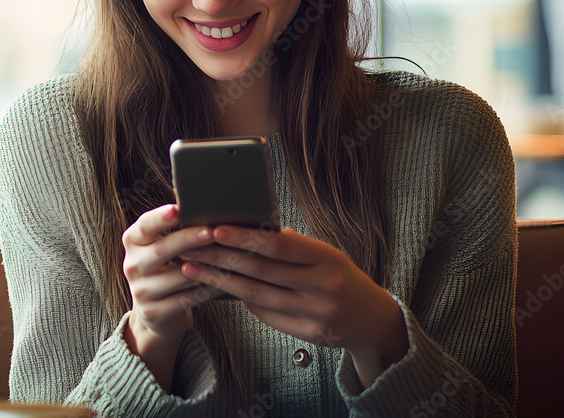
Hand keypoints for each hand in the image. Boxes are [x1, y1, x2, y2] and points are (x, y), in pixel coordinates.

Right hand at [121, 203, 223, 390]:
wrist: (156, 312)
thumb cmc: (167, 267)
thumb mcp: (162, 245)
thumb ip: (174, 226)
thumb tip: (198, 197)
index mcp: (133, 241)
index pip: (144, 225)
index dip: (160, 217)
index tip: (178, 208)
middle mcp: (131, 265)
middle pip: (162, 250)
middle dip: (189, 238)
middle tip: (213, 231)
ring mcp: (140, 291)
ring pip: (179, 276)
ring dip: (206, 267)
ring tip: (228, 257)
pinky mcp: (153, 312)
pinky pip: (187, 298)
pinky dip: (207, 289)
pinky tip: (224, 281)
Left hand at [178, 226, 408, 385]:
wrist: (372, 318)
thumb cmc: (340, 276)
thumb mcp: (325, 255)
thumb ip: (291, 246)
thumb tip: (247, 228)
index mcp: (327, 259)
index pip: (279, 246)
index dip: (245, 237)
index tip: (216, 229)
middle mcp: (322, 287)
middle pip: (261, 271)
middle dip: (221, 258)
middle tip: (191, 247)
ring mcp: (315, 314)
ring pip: (256, 296)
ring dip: (220, 281)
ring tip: (192, 267)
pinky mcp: (306, 334)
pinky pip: (264, 315)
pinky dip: (241, 300)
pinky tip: (220, 287)